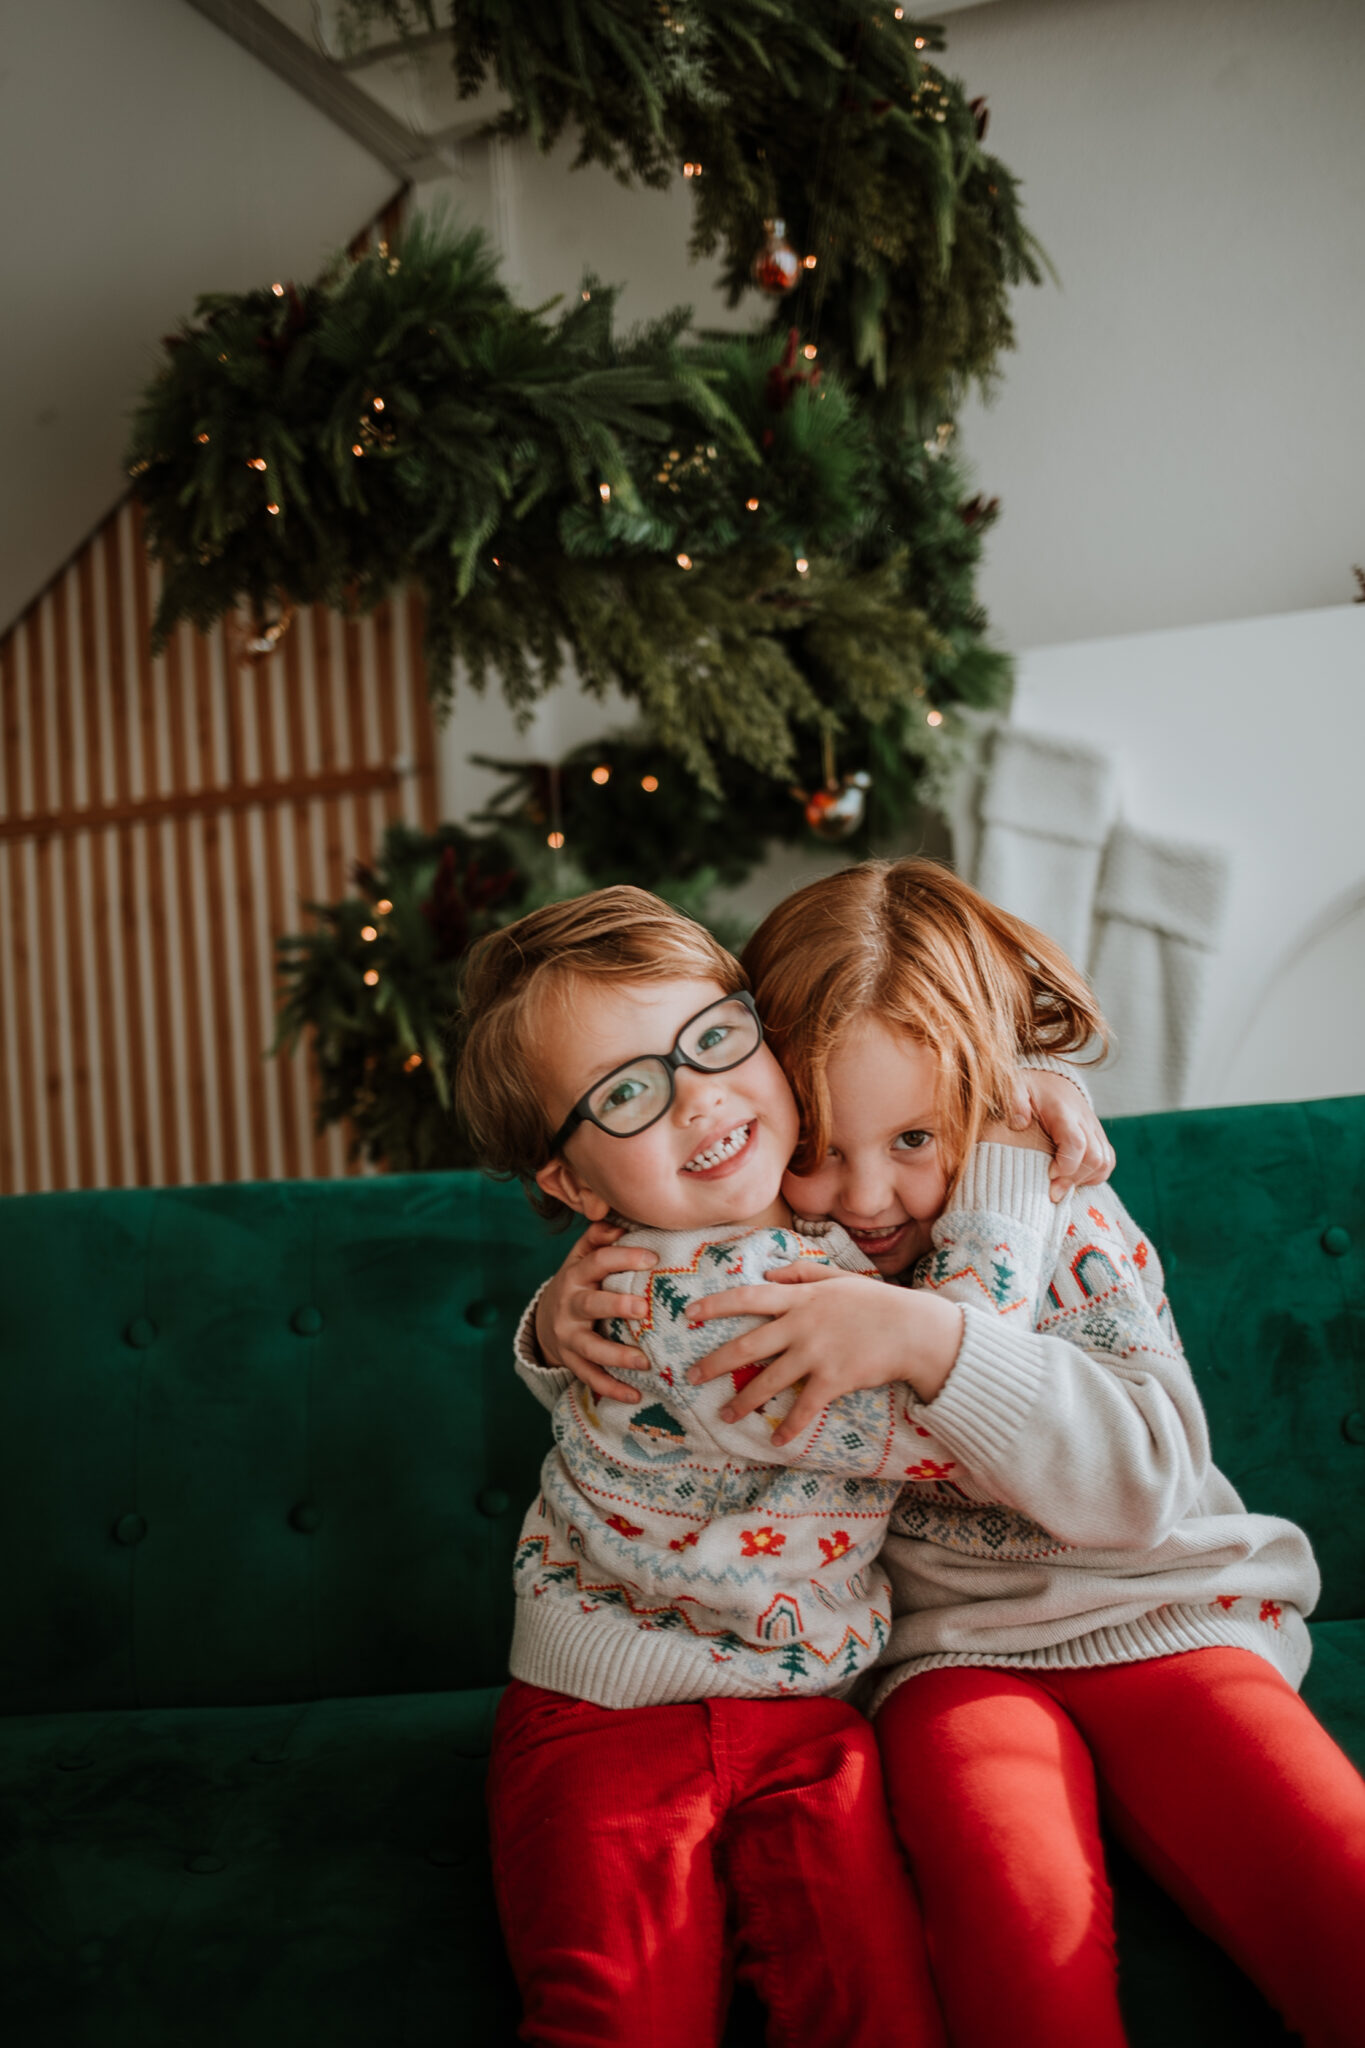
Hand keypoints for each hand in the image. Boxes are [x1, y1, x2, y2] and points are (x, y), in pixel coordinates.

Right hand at [533, 1221, 655, 1401]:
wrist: (545, 1321)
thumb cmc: (579, 1284)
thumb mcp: (581, 1257)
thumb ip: (598, 1238)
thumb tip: (617, 1225)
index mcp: (576, 1275)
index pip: (598, 1262)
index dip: (623, 1258)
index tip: (653, 1259)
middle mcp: (569, 1305)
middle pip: (591, 1304)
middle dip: (616, 1306)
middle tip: (643, 1308)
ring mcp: (568, 1336)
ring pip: (590, 1347)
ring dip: (616, 1355)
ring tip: (644, 1361)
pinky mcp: (571, 1361)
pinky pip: (591, 1377)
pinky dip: (612, 1388)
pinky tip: (636, 1395)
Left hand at [686, 1265, 962, 1441]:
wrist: (914, 1329)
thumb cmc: (877, 1302)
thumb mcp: (838, 1278)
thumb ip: (802, 1274)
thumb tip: (769, 1273)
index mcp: (800, 1298)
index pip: (747, 1297)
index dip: (715, 1305)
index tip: (689, 1313)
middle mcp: (801, 1325)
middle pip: (747, 1345)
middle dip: (715, 1362)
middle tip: (692, 1376)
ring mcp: (816, 1353)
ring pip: (769, 1380)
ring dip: (744, 1401)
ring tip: (725, 1415)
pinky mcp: (833, 1379)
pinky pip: (804, 1408)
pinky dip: (790, 1426)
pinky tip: (777, 1441)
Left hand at [1007, 1069, 1114, 1201]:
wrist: (1050, 1079)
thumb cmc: (1030, 1088)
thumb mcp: (1015, 1088)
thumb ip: (1015, 1103)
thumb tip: (1019, 1124)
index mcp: (1064, 1112)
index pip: (1077, 1143)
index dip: (1066, 1165)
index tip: (1049, 1175)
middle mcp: (1085, 1122)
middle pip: (1095, 1158)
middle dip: (1074, 1179)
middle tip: (1052, 1191)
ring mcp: (1095, 1130)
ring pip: (1105, 1163)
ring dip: (1085, 1180)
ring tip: (1062, 1187)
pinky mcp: (1099, 1138)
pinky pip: (1107, 1161)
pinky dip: (1094, 1176)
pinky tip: (1072, 1180)